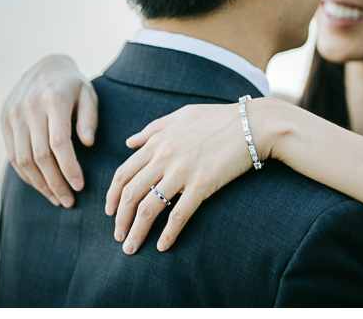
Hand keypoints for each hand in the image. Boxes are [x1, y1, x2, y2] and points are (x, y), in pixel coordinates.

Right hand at [1, 55, 97, 207]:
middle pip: (40, 156)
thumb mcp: (88, 94)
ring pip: (23, 160)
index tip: (80, 186)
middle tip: (69, 201)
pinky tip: (42, 185)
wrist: (45, 67)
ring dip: (40, 184)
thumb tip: (88, 143)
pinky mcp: (5, 121)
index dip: (69, 168)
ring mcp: (14, 114)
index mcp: (54, 99)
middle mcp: (30, 107)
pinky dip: (27, 175)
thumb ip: (90, 117)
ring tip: (57, 198)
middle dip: (55, 183)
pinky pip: (13, 156)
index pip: (59, 143)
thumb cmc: (73, 86)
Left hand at [105, 99, 273, 253]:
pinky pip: (178, 215)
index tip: (110, 212)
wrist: (253, 124)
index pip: (124, 172)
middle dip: (120, 219)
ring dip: (137, 232)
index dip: (113, 195)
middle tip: (118, 236)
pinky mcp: (202, 185)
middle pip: (131, 194)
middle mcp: (165, 156)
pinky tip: (162, 246)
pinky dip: (167, 234)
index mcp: (158, 141)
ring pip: (149, 208)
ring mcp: (183, 171)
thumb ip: (154, 128)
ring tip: (131, 248)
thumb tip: (129, 142)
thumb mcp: (182, 114)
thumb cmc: (219, 118)